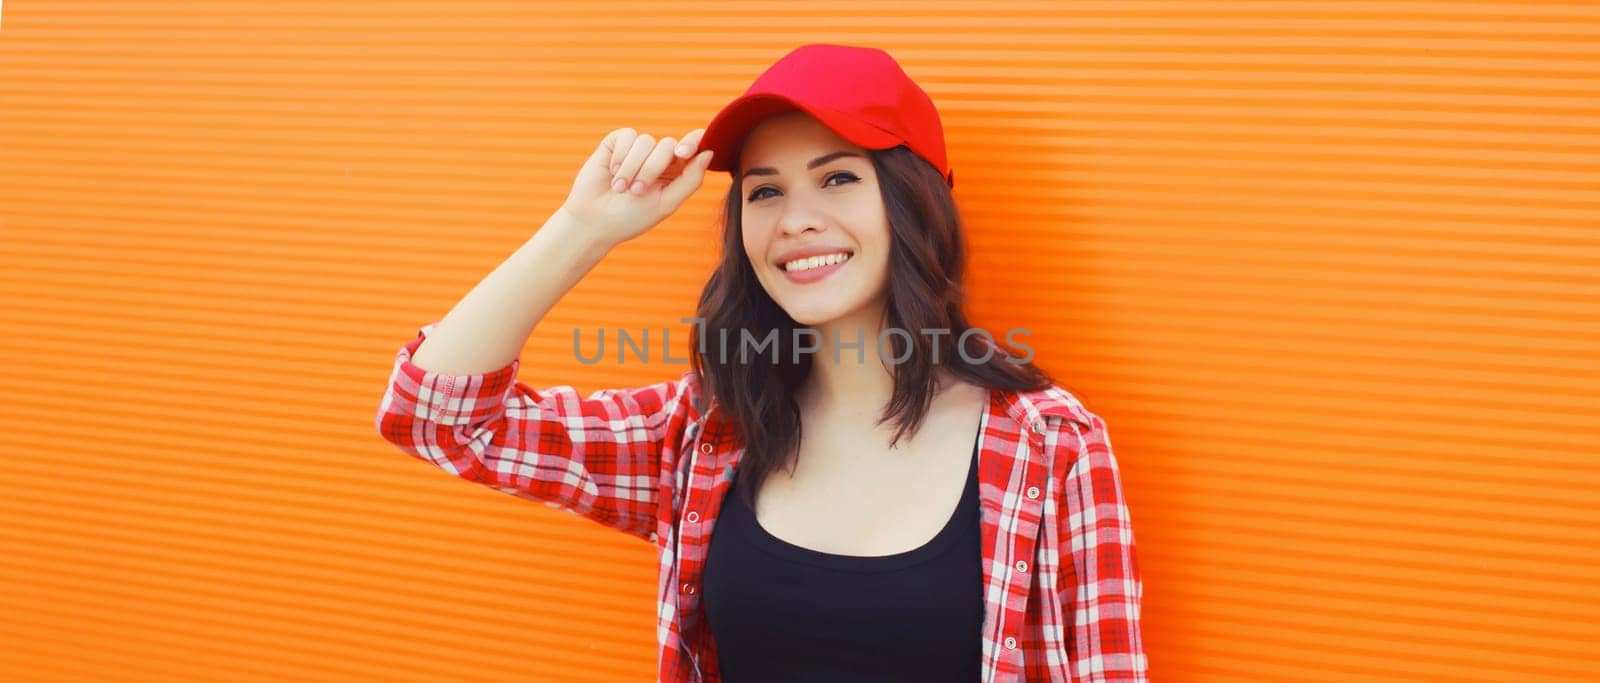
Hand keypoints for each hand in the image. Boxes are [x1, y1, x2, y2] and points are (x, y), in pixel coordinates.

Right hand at [558, 127, 713, 247]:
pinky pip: (627, 136)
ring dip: (633, 167)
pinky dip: (620, 156)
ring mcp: (637, 149)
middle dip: (652, 169)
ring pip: (646, 141)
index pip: (692, 148)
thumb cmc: (631, 218)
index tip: (683, 153)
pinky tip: (612, 172)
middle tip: (637, 191)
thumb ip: (691, 179)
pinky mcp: (617, 142)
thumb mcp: (666, 203)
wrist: (593, 221)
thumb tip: (709, 153)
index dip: (692, 143)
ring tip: (620, 188)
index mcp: (675, 172)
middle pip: (668, 146)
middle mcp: (658, 158)